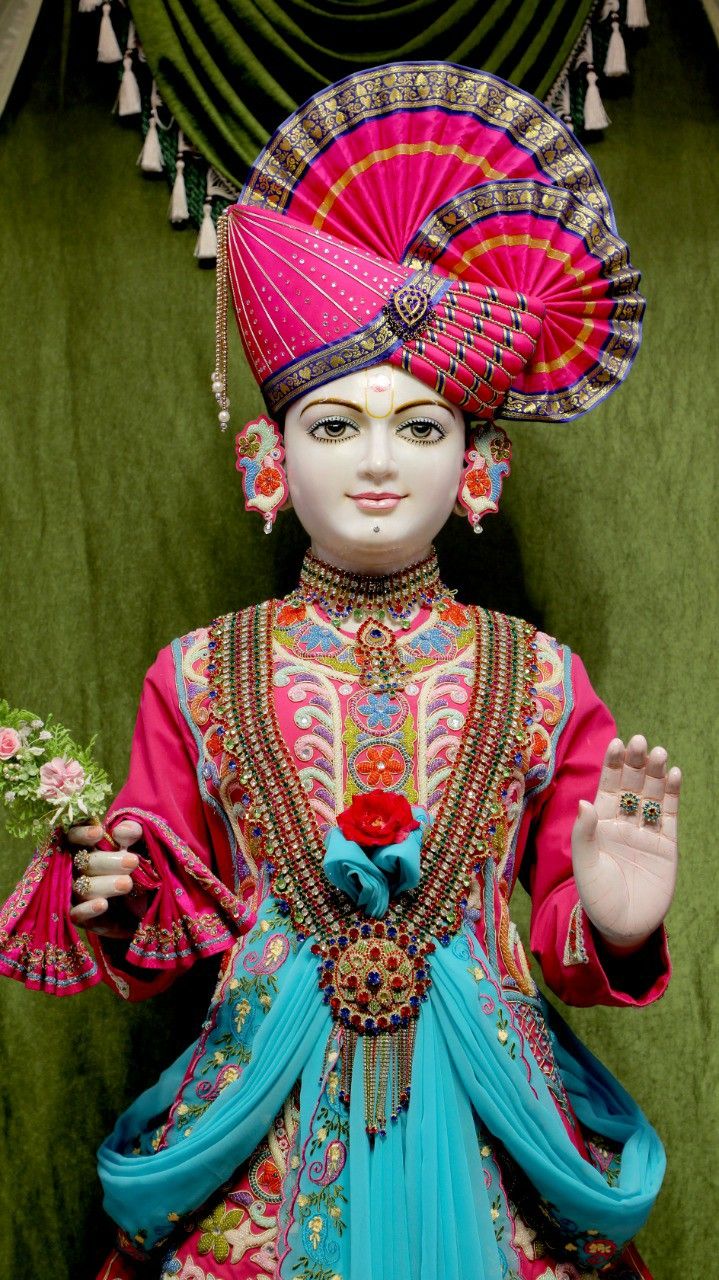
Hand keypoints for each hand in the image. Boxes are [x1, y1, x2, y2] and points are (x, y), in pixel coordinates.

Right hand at [68, 819, 142, 936]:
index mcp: (85, 848)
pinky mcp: (81, 916)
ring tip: (127, 883)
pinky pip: (76, 914)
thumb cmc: (137, 865)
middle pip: (82, 863)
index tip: (99, 833)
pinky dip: (87, 909)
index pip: (73, 837)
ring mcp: (76, 893)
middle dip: (107, 862)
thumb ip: (133, 832)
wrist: (145, 903)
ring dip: (104, 885)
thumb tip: (120, 831)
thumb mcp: (140, 843)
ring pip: (81, 887)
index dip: (81, 834)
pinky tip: (103, 904)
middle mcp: (76, 870)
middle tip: (132, 862)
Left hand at [571, 735, 679, 949]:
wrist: (624, 928)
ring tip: (659, 753)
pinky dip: (672, 794)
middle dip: (635, 763)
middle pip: (631, 785)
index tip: (615, 743)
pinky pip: (669, 815)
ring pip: (652, 795)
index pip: (607, 787)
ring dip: (656, 773)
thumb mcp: (585, 866)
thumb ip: (584, 835)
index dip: (611, 765)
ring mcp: (646, 832)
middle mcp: (623, 822)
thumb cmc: (597, 898)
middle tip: (639, 741)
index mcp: (600, 824)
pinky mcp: (667, 845)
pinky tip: (674, 774)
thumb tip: (584, 801)